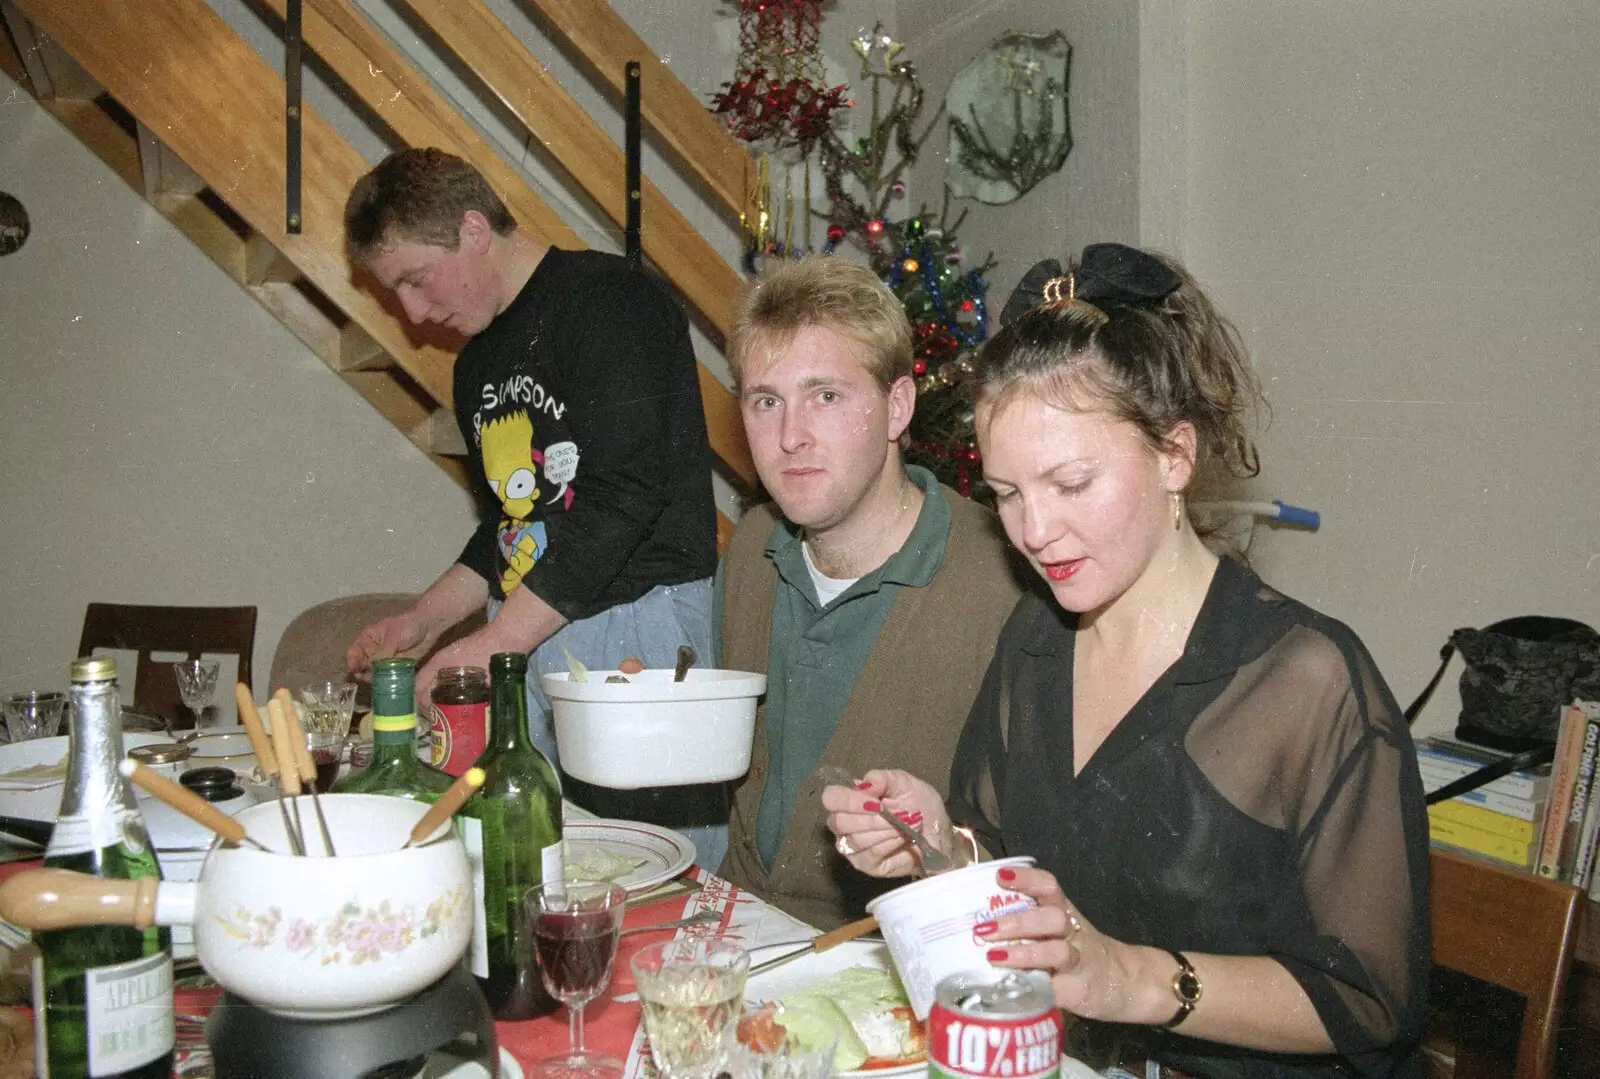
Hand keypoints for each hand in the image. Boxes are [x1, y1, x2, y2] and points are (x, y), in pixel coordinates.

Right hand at [345, 610, 436, 679]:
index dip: (352, 662)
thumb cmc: (408, 626)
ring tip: (379, 682)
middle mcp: (371, 653)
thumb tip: (372, 666)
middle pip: (360, 667)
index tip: (354, 669)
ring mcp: (382, 663)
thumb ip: (383, 652)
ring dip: (374, 681)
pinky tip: (389, 686)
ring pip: (372, 676)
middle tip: (367, 678)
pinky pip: (386, 680)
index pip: (353, 653)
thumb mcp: (394, 637)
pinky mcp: (394, 671)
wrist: (428, 628)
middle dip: (362, 674)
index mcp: (367, 640)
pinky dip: (386, 684)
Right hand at [821, 769, 949, 877]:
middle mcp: (845, 823)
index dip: (849, 800)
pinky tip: (902, 839)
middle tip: (899, 814)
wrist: (938, 833)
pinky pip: (870, 854)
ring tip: (906, 825)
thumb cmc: (919, 805)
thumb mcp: (905, 783)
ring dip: (886, 830)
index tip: (876, 802)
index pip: (831, 798)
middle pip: (840, 822)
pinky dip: (889, 844)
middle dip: (874, 818)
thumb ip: (883, 779)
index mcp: (850, 799)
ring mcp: (853, 846)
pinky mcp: (865, 864)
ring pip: (856, 839)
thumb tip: (864, 784)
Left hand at [975, 866, 1152, 1022]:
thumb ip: (1027, 925)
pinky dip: (1035, 990)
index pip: (1049, 887)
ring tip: (994, 957)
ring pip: (1057, 952)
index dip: (1027, 879)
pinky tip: (1012, 992)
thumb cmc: (1078, 952)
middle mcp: (1073, 933)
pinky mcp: (1080, 991)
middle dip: (1017, 921)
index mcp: (1064, 913)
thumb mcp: (1058, 931)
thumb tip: (973, 920)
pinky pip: (1057, 990)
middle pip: (1051, 918)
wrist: (1127, 982)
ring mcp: (1080, 962)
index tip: (1001, 876)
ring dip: (1024, 954)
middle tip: (984, 928)